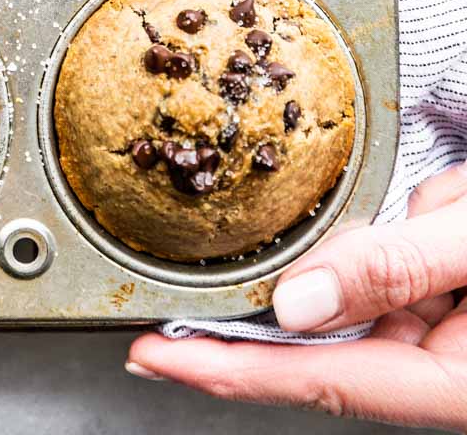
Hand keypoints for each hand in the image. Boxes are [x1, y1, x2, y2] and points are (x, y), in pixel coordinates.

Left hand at [125, 163, 466, 426]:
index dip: (226, 369)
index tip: (151, 355)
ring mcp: (442, 324)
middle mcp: (439, 363)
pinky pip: (386, 260)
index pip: (318, 379)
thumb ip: (397, 267)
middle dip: (255, 311)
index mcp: (452, 382)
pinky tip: (396, 207)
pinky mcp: (445, 284)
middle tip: (166, 297)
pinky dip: (373, 230)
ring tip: (330, 221)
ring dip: (334, 250)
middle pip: (321, 342)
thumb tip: (293, 303)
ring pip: (351, 291)